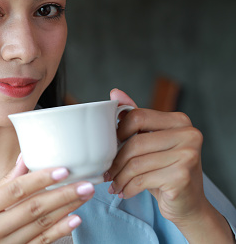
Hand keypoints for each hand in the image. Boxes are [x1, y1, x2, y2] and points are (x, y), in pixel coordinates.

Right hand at [0, 158, 94, 243]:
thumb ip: (3, 184)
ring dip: (66, 209)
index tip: (63, 171)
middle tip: (84, 184)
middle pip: (33, 208)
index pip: (15, 190)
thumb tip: (24, 158)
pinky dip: (59, 231)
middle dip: (62, 195)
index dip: (41, 179)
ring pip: (41, 225)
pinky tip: (74, 220)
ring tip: (83, 197)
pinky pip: (41, 242)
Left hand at [105, 89, 206, 223]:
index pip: (137, 117)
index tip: (109, 148)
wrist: (189, 204)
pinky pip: (142, 179)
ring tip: (114, 184)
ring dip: (119, 177)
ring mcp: (188, 155)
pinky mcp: (182, 176)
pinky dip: (128, 188)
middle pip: (135, 142)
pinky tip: (125, 192)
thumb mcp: (150, 142)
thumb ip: (135, 118)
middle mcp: (189, 134)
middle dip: (115, 161)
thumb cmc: (165, 170)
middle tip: (106, 173)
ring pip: (136, 163)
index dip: (118, 133)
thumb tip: (115, 92)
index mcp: (179, 121)